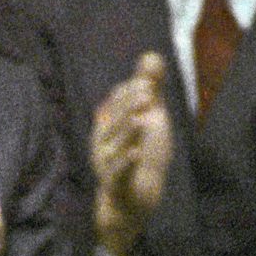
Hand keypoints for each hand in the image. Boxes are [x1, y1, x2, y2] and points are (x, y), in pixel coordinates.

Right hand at [90, 51, 172, 255]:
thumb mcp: (149, 119)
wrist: (136, 200)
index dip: (130, 93)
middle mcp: (102, 142)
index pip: (115, 104)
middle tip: (147, 95)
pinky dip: (127, 162)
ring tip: (141, 120)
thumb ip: (150, 88)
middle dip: (128, 107)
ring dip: (128, 132)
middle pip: (114, 121)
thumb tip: (152, 55)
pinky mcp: (116, 185)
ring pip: (116, 145)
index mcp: (108, 124)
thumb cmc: (141, 156)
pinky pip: (119, 172)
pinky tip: (137, 153)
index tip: (147, 84)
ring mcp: (106, 164)